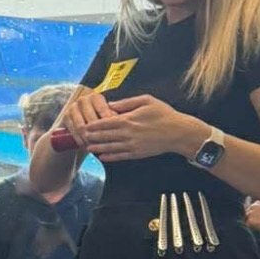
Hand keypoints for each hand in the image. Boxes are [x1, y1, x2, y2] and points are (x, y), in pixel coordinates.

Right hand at [56, 87, 114, 150]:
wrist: (82, 115)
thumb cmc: (101, 115)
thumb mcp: (110, 111)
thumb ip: (118, 113)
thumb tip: (123, 121)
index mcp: (95, 97)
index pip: (103, 111)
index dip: (109, 124)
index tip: (115, 134)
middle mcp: (83, 100)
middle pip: (91, 121)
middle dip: (99, 135)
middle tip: (107, 145)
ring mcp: (73, 108)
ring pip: (81, 127)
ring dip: (89, 139)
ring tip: (97, 148)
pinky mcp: (66, 117)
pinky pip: (73, 132)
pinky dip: (80, 140)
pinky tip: (87, 147)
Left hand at [80, 95, 202, 163]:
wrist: (178, 132)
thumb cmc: (164, 114)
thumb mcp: (146, 101)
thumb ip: (127, 103)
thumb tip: (111, 105)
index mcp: (128, 119)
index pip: (105, 122)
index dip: (93, 125)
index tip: (84, 125)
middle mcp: (128, 133)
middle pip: (104, 136)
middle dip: (91, 137)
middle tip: (80, 137)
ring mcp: (132, 145)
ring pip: (110, 147)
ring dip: (97, 148)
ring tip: (88, 148)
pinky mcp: (137, 153)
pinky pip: (120, 156)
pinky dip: (110, 157)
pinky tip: (102, 157)